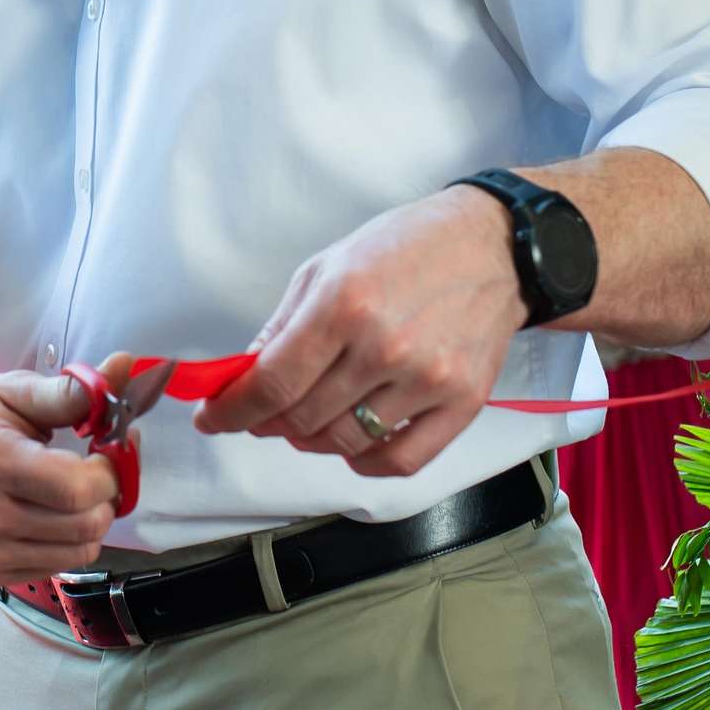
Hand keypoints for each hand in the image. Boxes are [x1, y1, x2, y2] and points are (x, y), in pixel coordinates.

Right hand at [0, 360, 136, 588]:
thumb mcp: (11, 391)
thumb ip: (71, 390)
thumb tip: (125, 366)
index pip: (76, 489)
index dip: (109, 472)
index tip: (109, 451)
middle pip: (83, 526)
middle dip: (107, 497)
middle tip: (99, 471)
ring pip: (75, 553)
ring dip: (91, 522)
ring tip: (75, 492)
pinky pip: (51, 568)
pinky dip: (63, 543)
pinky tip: (48, 513)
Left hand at [191, 186, 525, 478]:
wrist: (495, 247)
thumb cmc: (409, 247)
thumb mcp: (329, 265)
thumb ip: (282, 326)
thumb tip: (242, 377)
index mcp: (344, 304)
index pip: (271, 384)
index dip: (231, 410)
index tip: (214, 418)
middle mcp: (385, 346)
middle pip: (302, 418)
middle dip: (269, 421)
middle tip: (263, 412)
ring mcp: (427, 379)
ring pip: (345, 443)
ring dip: (313, 439)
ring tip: (310, 418)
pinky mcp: (462, 403)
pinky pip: (400, 460)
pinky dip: (365, 462)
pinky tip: (354, 442)